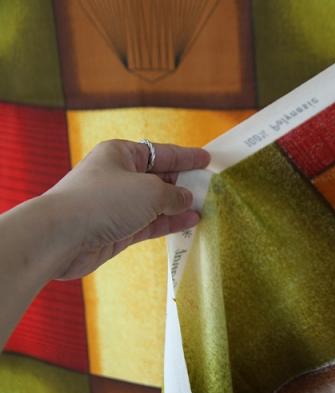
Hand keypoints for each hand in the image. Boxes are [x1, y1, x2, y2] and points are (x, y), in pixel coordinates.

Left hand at [45, 139, 209, 279]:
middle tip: (211, 188)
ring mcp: (118, 204)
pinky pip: (150, 223)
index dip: (186, 156)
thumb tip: (187, 200)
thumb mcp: (150, 191)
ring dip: (179, 206)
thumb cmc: (103, 202)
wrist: (61, 236)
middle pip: (159, 177)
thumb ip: (174, 195)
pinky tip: (190, 222)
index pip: (162, 152)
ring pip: (156, 203)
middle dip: (184, 183)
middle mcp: (119, 176)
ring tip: (206, 207)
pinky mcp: (117, 229)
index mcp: (121, 154)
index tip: (207, 160)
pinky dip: (169, 223)